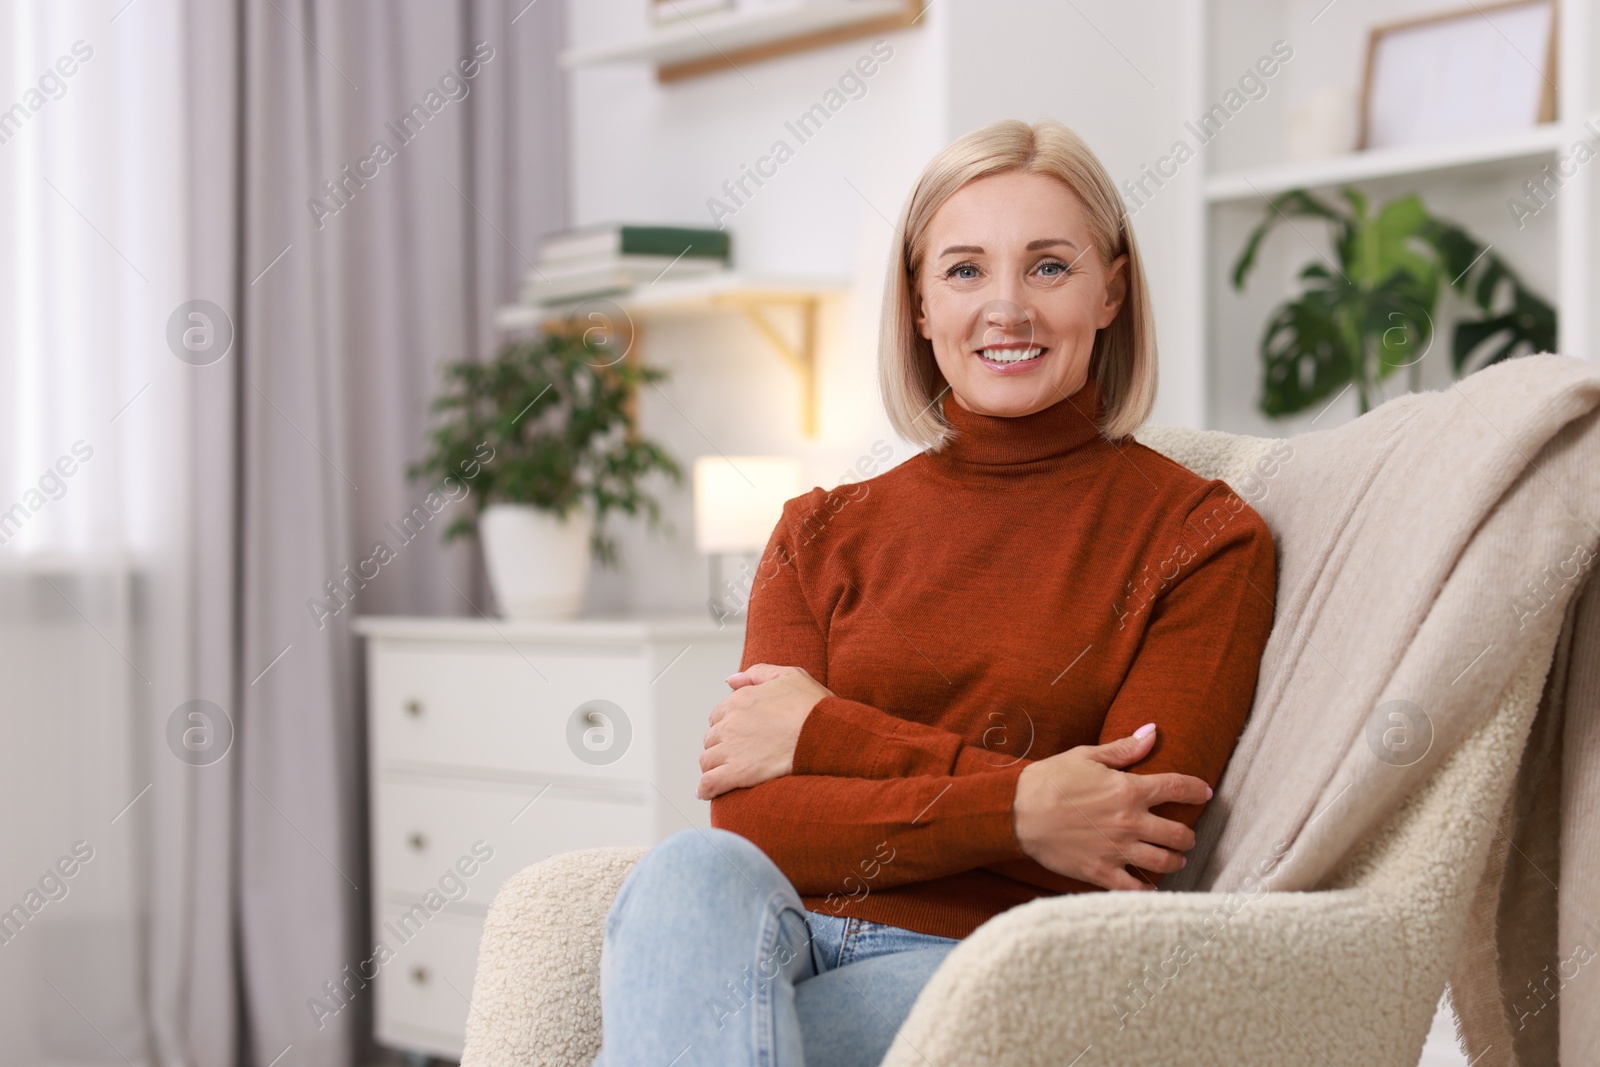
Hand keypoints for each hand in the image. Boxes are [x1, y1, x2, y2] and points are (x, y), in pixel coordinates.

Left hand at [697, 664, 832, 799]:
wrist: (826, 734)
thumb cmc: (814, 707)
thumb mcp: (789, 676)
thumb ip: (757, 673)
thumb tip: (731, 680)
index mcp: (740, 700)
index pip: (718, 716)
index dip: (726, 726)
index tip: (737, 736)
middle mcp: (731, 723)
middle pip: (711, 738)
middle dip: (720, 747)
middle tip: (735, 756)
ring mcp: (731, 748)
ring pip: (707, 761)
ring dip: (713, 767)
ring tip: (724, 774)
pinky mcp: (736, 773)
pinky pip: (709, 784)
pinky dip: (706, 789)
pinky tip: (709, 793)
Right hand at [1011, 724, 1211, 890]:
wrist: (1016, 812)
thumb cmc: (1049, 780)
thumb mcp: (1086, 756)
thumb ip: (1124, 749)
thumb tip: (1152, 732)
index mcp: (1129, 790)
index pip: (1177, 787)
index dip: (1196, 789)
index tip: (1204, 792)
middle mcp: (1130, 822)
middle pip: (1179, 833)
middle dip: (1188, 834)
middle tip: (1185, 835)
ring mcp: (1118, 850)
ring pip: (1164, 862)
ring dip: (1175, 860)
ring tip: (1174, 858)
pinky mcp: (1102, 872)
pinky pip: (1136, 889)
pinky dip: (1148, 890)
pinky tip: (1152, 887)